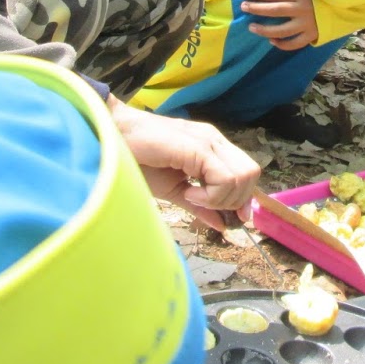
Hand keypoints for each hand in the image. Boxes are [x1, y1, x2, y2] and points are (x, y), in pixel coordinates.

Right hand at [109, 98, 260, 229]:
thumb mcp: (174, 190)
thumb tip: (222, 225)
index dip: (242, 199)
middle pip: (251, 174)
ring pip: (243, 176)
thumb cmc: (138, 160)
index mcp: (213, 148)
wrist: (113, 137)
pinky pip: (224, 178)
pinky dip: (211, 194)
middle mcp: (215, 140)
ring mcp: (208, 140)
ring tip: (192, 195)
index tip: (227, 217)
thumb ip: (200, 206)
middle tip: (204, 204)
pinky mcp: (198, 147)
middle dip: (233, 200)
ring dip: (221, 197)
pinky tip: (188, 191)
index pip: (247, 173)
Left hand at [242, 0, 317, 50]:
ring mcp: (308, 24)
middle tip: (243, 7)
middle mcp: (303, 9)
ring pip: (282, 30)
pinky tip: (271, 41)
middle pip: (275, 10)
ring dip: (265, 30)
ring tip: (251, 27)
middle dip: (257, 8)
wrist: (346, 5)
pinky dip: (282, 44)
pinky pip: (294, 43)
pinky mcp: (312, 35)